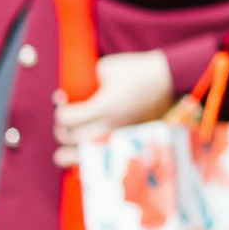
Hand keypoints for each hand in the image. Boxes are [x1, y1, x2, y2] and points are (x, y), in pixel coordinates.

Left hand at [52, 50, 176, 164]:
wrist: (169, 79)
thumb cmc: (138, 70)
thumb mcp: (107, 68)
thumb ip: (86, 80)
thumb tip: (72, 92)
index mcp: (105, 107)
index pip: (68, 119)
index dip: (59, 111)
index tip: (63, 101)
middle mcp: (111, 126)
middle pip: (72, 139)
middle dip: (62, 129)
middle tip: (66, 119)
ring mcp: (119, 136)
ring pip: (84, 157)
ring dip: (69, 152)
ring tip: (67, 144)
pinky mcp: (126, 141)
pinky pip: (102, 160)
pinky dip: (88, 161)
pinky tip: (83, 154)